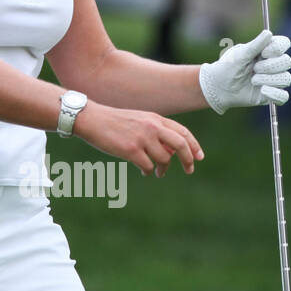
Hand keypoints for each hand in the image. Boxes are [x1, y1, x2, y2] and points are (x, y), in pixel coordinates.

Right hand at [74, 103, 203, 177]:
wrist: (91, 119)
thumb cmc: (113, 121)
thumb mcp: (138, 120)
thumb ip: (156, 132)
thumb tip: (172, 153)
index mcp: (155, 118)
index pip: (182, 132)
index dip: (194, 146)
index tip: (199, 157)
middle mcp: (152, 127)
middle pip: (181, 145)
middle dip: (188, 160)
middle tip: (189, 170)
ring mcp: (142, 138)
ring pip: (164, 159)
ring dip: (163, 169)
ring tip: (157, 172)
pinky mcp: (131, 150)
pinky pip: (148, 167)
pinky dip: (148, 171)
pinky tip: (143, 171)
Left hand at [199, 29, 290, 113]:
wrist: (218, 87)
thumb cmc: (228, 67)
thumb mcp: (239, 55)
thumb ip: (255, 45)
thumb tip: (268, 33)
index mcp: (266, 50)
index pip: (284, 43)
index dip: (278, 48)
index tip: (264, 53)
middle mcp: (273, 64)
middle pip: (287, 61)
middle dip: (269, 66)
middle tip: (254, 69)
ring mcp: (274, 79)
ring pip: (286, 78)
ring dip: (268, 79)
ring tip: (253, 80)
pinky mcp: (272, 94)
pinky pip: (283, 96)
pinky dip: (274, 93)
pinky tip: (262, 91)